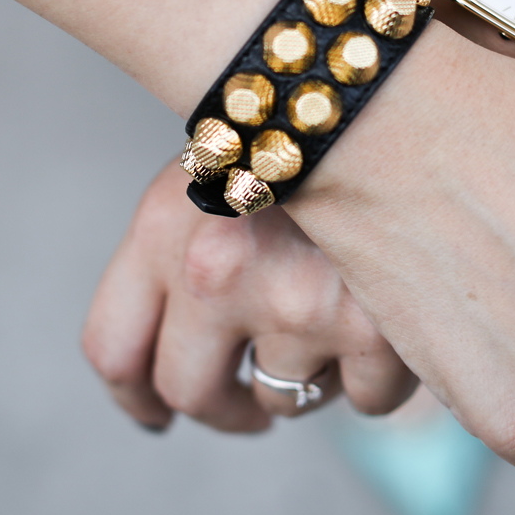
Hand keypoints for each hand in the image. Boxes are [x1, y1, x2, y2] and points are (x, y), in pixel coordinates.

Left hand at [83, 162, 418, 432]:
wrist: (400, 102)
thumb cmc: (311, 133)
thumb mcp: (222, 166)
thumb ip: (181, 255)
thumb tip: (167, 384)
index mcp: (164, 226)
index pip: (113, 348)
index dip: (135, 397)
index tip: (159, 413)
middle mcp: (215, 270)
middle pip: (190, 392)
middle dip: (224, 410)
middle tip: (252, 406)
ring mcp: (295, 303)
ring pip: (286, 398)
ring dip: (312, 374)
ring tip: (343, 308)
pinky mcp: (374, 330)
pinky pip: (366, 401)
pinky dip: (379, 375)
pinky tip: (392, 319)